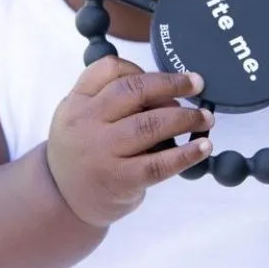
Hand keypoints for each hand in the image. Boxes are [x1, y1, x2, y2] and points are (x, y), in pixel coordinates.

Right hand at [46, 56, 213, 226]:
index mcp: (77, 101)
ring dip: (185, 117)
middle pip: (134, 91)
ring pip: (150, 124)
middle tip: (197, 83)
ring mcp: (102, 152)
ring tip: (205, 117)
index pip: (108, 69)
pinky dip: (186, 154)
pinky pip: (159, 164)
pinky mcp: (120, 180)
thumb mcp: (81, 116)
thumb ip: (111, 98)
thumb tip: (169, 92)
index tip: (162, 76)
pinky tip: (203, 147)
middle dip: (171, 84)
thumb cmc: (83, 150)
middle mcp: (86, 122)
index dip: (139, 67)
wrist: (63, 200)